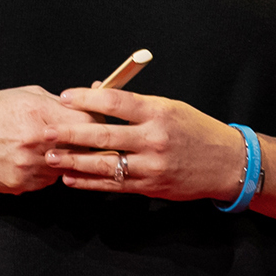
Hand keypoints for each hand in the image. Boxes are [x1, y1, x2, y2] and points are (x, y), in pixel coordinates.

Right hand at [0, 86, 99, 208]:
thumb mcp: (25, 95)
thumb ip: (60, 100)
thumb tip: (93, 96)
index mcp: (40, 113)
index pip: (89, 122)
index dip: (97, 124)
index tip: (97, 124)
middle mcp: (36, 141)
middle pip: (82, 149)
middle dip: (87, 146)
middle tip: (87, 143)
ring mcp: (28, 166)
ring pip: (65, 168)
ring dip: (64, 161)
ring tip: (45, 149)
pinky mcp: (20, 184)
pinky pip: (46, 181)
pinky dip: (44, 173)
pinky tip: (28, 160)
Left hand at [46, 89, 275, 237]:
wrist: (226, 163)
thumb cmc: (196, 130)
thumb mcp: (170, 107)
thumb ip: (134, 102)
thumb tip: (96, 89)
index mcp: (159, 112)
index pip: (116, 101)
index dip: (87, 98)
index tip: (65, 97)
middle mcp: (154, 138)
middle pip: (104, 134)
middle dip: (72, 133)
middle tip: (48, 131)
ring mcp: (151, 165)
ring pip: (104, 164)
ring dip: (74, 162)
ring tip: (51, 158)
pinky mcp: (149, 186)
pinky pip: (113, 185)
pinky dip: (89, 183)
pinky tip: (71, 179)